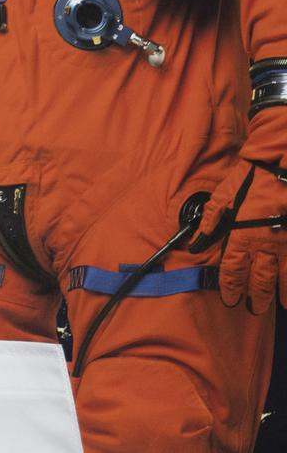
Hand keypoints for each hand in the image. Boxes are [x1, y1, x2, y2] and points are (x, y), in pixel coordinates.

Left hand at [210, 163, 286, 313]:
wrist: (280, 166)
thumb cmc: (251, 179)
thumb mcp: (223, 196)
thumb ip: (211, 219)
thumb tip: (197, 240)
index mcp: (242, 236)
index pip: (232, 270)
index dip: (230, 287)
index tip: (230, 299)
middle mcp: (265, 245)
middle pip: (260, 279)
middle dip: (256, 297)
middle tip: (255, 308)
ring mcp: (285, 244)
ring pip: (284, 277)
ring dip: (282, 294)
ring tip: (281, 305)